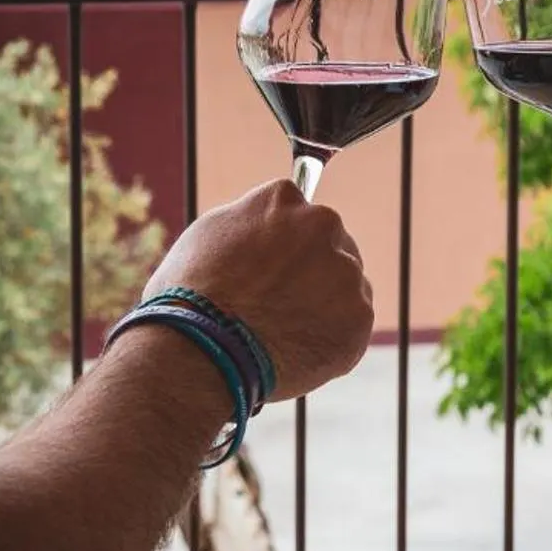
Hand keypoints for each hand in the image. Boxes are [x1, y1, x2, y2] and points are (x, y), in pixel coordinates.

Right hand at [145, 179, 373, 401]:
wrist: (203, 351)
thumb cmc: (191, 296)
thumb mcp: (207, 236)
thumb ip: (247, 222)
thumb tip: (265, 225)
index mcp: (283, 199)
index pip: (295, 214)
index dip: (280, 246)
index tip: (269, 269)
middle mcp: (322, 225)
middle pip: (329, 246)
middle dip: (311, 271)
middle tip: (279, 303)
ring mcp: (346, 271)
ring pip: (345, 286)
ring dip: (324, 304)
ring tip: (283, 331)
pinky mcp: (360, 316)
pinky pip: (351, 325)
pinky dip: (331, 338)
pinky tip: (297, 349)